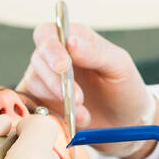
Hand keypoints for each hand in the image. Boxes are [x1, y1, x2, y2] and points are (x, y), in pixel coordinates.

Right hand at [17, 21, 158, 157]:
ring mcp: (45, 82)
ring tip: (84, 115)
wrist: (126, 125)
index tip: (64, 66)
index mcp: (73, 40)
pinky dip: (49, 115)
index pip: (47, 34)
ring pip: (35, 84)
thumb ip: (96, 51)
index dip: (51, 48)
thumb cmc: (125, 89)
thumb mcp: (119, 66)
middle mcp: (54, 58)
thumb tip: (71, 40)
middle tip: (78, 99)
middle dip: (56, 81)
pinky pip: (31, 107)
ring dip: (58, 101)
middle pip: (37, 60)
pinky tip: (69, 122)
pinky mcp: (42, 105)